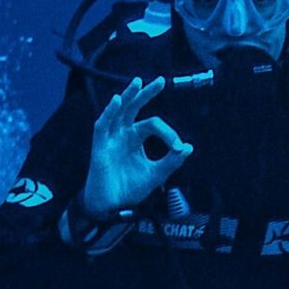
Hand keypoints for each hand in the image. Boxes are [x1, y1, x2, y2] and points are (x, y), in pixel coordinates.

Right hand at [82, 77, 193, 219]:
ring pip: (118, 112)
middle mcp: (123, 134)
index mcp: (136, 138)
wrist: (113, 206)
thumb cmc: (129, 189)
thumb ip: (171, 161)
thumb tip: (189, 147)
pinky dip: (109, 112)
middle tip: (161, 81)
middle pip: (133, 107)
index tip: (178, 147)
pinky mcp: (100, 147)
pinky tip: (117, 101)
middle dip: (146, 93)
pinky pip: (102, 125)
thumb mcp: (156, 175)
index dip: (168, 132)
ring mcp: (111, 139)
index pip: (153, 124)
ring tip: (137, 82)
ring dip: (127, 96)